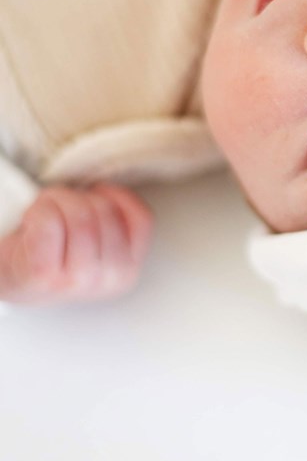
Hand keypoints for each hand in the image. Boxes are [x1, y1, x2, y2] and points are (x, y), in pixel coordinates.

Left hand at [0, 183, 152, 304]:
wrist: (12, 280)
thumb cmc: (56, 256)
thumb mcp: (103, 245)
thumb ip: (120, 222)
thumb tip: (120, 180)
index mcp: (128, 271)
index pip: (141, 218)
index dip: (118, 196)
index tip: (97, 194)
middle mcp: (109, 280)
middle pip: (106, 212)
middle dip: (80, 198)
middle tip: (62, 206)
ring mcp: (77, 281)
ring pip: (80, 214)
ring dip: (57, 201)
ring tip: (46, 211)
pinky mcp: (44, 275)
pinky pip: (49, 222)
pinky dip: (38, 211)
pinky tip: (32, 221)